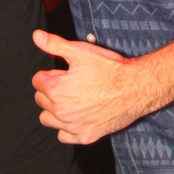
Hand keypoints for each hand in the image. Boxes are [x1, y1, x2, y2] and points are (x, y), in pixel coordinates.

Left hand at [32, 29, 142, 144]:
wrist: (136, 88)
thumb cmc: (109, 69)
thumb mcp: (80, 51)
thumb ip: (55, 45)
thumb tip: (37, 36)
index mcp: (56, 89)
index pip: (37, 81)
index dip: (50, 74)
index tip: (63, 73)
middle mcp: (61, 111)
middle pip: (40, 100)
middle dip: (50, 90)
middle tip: (70, 83)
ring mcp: (73, 126)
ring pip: (48, 119)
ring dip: (54, 109)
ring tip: (71, 99)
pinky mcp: (85, 136)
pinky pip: (63, 135)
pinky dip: (67, 127)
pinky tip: (78, 115)